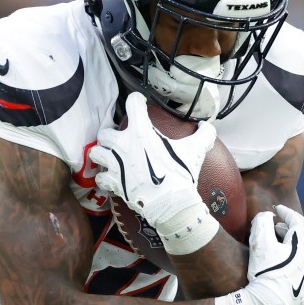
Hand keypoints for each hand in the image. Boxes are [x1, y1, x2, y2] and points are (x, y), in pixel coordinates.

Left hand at [91, 92, 218, 254]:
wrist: (171, 204)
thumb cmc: (181, 173)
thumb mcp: (196, 150)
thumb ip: (203, 134)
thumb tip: (207, 126)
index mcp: (141, 132)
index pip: (132, 103)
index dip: (137, 100)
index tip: (140, 102)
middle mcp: (123, 145)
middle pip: (106, 131)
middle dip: (112, 133)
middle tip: (121, 137)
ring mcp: (115, 164)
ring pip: (96, 152)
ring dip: (102, 152)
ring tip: (110, 155)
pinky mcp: (113, 182)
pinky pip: (100, 176)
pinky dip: (104, 176)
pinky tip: (112, 177)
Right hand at [214, 205, 303, 304]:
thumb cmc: (265, 274)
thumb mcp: (259, 243)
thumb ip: (262, 222)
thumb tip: (267, 216)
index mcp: (303, 244)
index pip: (297, 221)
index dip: (286, 212)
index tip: (277, 209)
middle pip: (303, 237)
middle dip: (289, 229)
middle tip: (276, 226)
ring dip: (292, 246)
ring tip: (278, 245)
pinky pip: (303, 271)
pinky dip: (295, 263)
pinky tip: (285, 266)